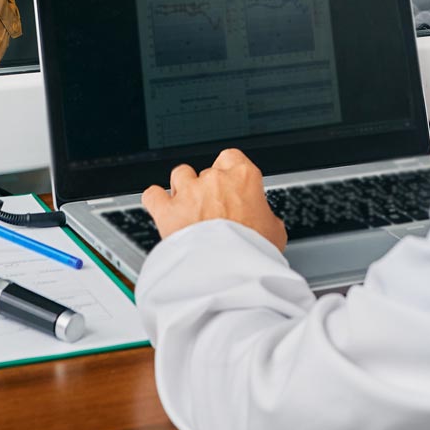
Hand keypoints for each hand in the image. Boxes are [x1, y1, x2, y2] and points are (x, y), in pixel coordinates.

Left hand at [142, 148, 287, 251]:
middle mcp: (214, 180)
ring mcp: (189, 192)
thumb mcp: (275, 234)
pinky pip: (154, 194)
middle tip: (215, 209)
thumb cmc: (253, 253)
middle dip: (209, 188)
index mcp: (243, 179)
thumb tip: (265, 223)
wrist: (229, 272)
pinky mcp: (167, 210)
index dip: (230, 170)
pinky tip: (162, 207)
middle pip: (207, 171)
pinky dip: (156, 200)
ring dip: (183, 188)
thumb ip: (266, 219)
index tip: (231, 184)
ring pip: (180, 174)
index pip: (233, 157)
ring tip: (189, 207)